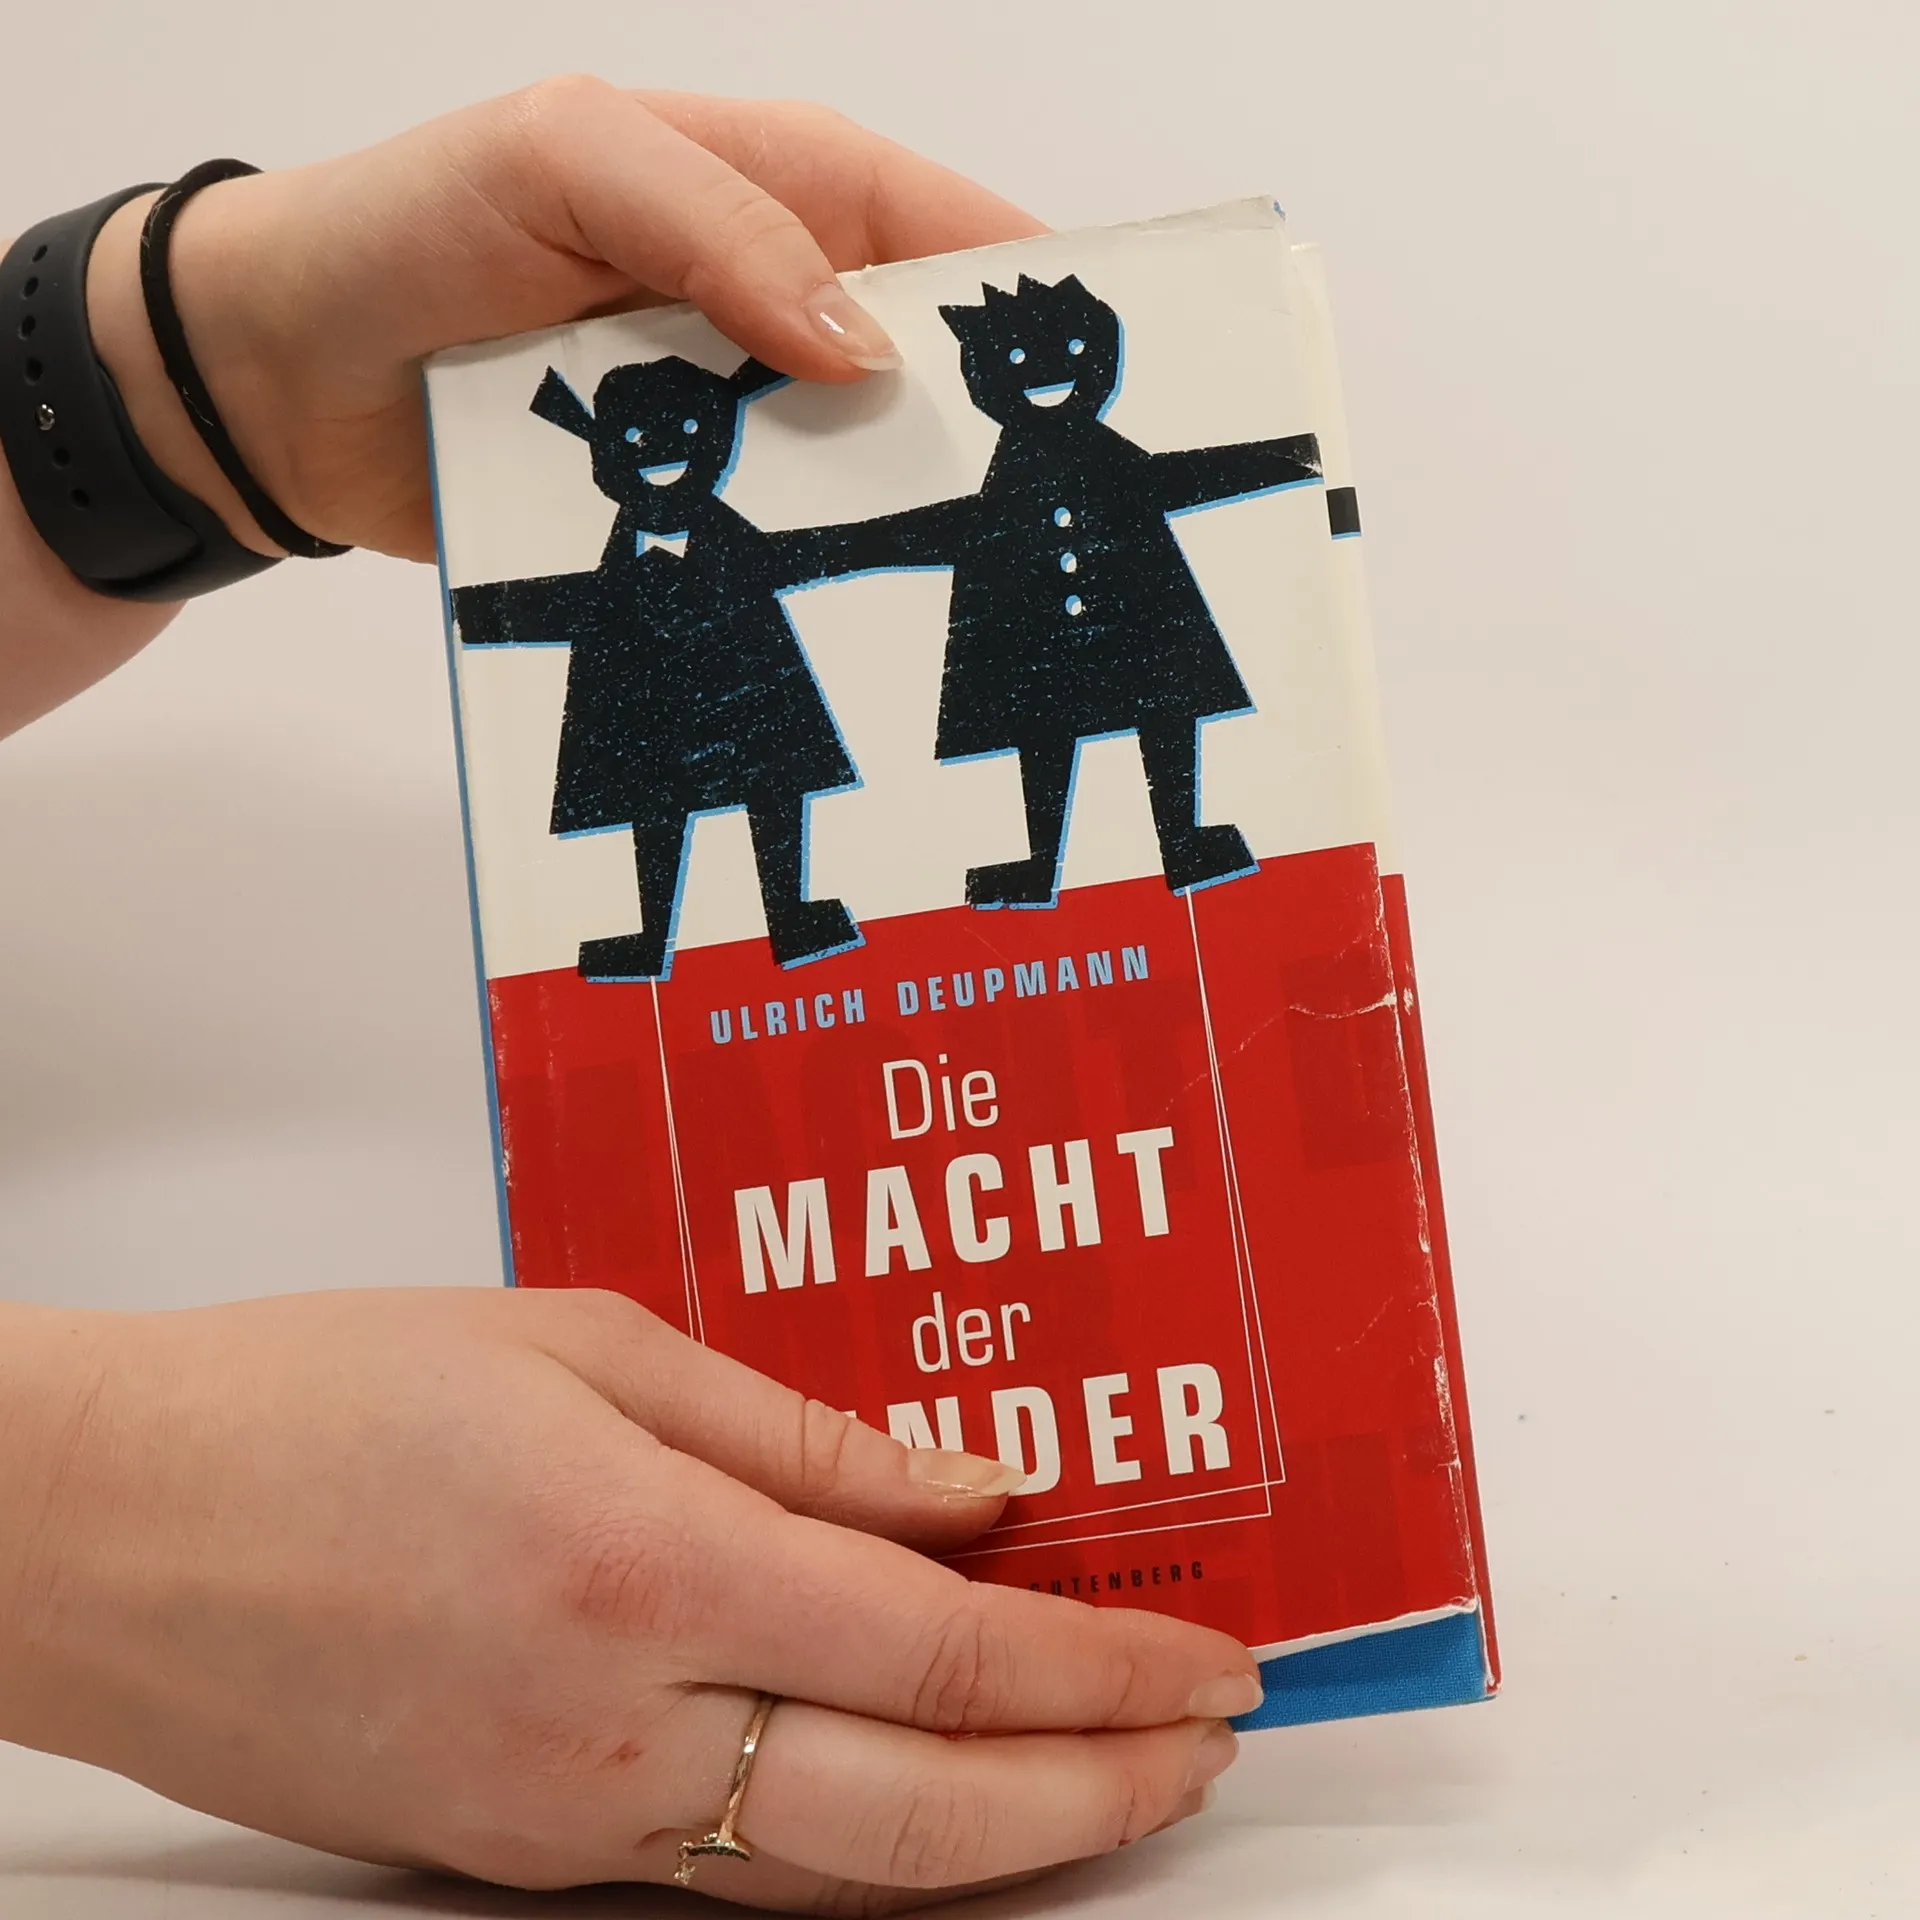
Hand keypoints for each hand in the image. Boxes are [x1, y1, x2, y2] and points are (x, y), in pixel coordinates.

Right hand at [0, 1289, 1254, 1911]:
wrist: (109, 1529)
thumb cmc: (325, 1397)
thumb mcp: (583, 1345)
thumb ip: (797, 1435)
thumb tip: (965, 1495)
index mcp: (648, 1559)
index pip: (941, 1650)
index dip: (1099, 1669)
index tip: (1205, 1658)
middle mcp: (621, 1724)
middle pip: (928, 1808)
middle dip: (1098, 1792)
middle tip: (1206, 1755)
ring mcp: (568, 1820)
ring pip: (846, 1878)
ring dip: (1005, 1846)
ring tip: (1109, 1797)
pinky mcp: (520, 1856)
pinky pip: (736, 1883)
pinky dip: (868, 1858)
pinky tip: (929, 1815)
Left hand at [84, 80, 1045, 561]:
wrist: (283, 380)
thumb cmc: (412, 227)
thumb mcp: (571, 162)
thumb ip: (723, 226)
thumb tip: (866, 345)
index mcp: (780, 193)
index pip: (953, 229)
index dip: (1048, 289)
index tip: (1138, 363)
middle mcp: (777, 310)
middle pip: (931, 369)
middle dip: (998, 430)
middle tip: (1072, 507)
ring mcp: (738, 421)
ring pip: (862, 475)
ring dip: (909, 527)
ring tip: (988, 593)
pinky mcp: (694, 515)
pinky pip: (779, 549)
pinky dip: (816, 585)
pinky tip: (861, 634)